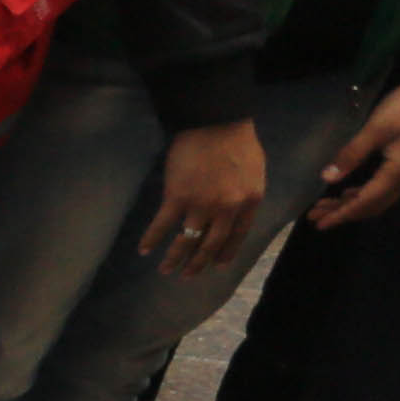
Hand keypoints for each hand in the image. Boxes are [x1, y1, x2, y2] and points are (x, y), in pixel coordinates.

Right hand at [136, 116, 274, 275]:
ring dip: (174, 258)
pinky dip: (152, 238)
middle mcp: (227, 210)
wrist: (216, 124)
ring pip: (187, 240)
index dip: (225, 253)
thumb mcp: (255, 172)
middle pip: (211, 244)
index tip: (215, 266)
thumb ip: (246, 194)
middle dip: (198, 263)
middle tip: (187, 276)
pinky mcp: (176, 198)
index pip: (237, 236)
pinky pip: (162, 224)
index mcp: (249, 202)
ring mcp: (201, 205)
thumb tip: (235, 210)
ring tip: (165, 270)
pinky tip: (144, 249)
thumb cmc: (238, 142)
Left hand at [309, 54, 399, 227]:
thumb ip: (352, 154)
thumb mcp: (376, 127)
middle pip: (375, 205)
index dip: (342, 214)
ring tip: (327, 204)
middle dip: (344, 212)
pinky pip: (389, 187)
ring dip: (355, 203)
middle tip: (315, 215)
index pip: (366, 202)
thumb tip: (327, 178)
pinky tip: (351, 190)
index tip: (318, 223)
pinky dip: (368, 192)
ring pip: (382, 197)